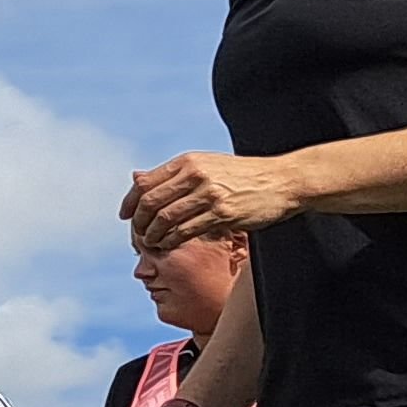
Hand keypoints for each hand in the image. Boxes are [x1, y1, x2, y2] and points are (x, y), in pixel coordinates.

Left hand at [122, 150, 301, 247]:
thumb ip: (174, 174)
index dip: (130, 202)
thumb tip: (136, 178)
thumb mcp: (206, 165)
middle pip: (151, 202)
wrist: (282, 181)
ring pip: (166, 218)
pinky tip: (168, 245)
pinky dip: (171, 240)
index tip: (124, 216)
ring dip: (152, 235)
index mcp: (188, 161)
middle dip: (138, 222)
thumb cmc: (242, 176)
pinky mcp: (223, 213)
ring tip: (150, 243)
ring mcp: (209, 194)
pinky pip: (186, 230)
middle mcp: (195, 175)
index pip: (146, 183)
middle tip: (137, 234)